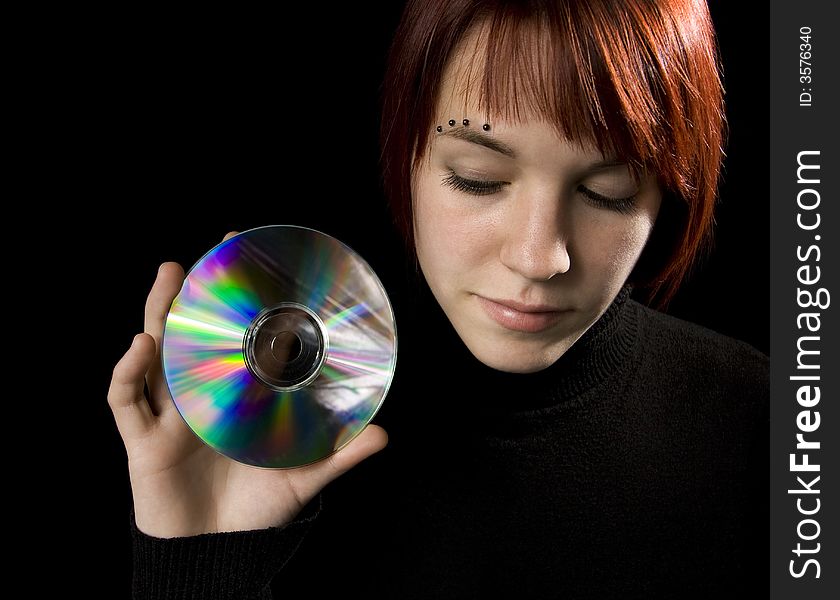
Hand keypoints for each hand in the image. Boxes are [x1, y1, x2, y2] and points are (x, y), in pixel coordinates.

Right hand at [107, 232, 387, 537]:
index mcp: (233, 397)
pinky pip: (127, 401)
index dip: (237, 305)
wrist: (217, 553)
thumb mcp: (302, 476)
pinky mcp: (144, 441)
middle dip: (194, 294)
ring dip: (159, 313)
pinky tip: (141, 346)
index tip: (249, 263)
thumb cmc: (254, 509)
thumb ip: (338, 454)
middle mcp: (198, 397)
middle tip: (206, 255)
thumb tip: (383, 433)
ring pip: (155, 353)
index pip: (232, 340)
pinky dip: (128, 372)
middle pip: (190, 334)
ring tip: (170, 275)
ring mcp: (169, 416)